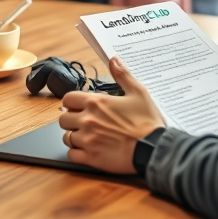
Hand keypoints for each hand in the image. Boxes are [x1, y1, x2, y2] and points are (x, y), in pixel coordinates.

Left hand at [59, 57, 165, 173]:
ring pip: (67, 138)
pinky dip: (77, 153)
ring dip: (74, 137)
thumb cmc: (147, 121)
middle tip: (83, 123)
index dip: (71, 103)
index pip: (67, 99)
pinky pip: (72, 155)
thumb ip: (122, 75)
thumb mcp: (138, 92)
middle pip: (63, 119)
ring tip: (87, 137)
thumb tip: (113, 59)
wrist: (154, 148)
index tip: (77, 107)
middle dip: (71, 120)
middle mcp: (87, 120)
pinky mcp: (91, 158)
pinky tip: (87, 151)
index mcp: (96, 103)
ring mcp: (88, 140)